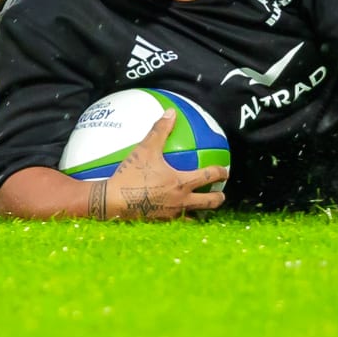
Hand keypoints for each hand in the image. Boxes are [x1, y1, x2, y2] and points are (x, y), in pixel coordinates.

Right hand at [100, 109, 228, 220]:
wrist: (112, 202)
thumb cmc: (131, 175)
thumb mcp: (146, 149)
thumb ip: (160, 130)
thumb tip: (171, 112)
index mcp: (182, 183)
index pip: (209, 177)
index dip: (220, 173)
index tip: (225, 171)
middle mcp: (181, 201)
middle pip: (209, 202)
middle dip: (218, 198)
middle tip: (221, 194)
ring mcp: (171, 215)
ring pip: (194, 216)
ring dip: (200, 211)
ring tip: (201, 208)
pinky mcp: (159, 224)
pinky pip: (175, 222)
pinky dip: (180, 219)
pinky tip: (173, 214)